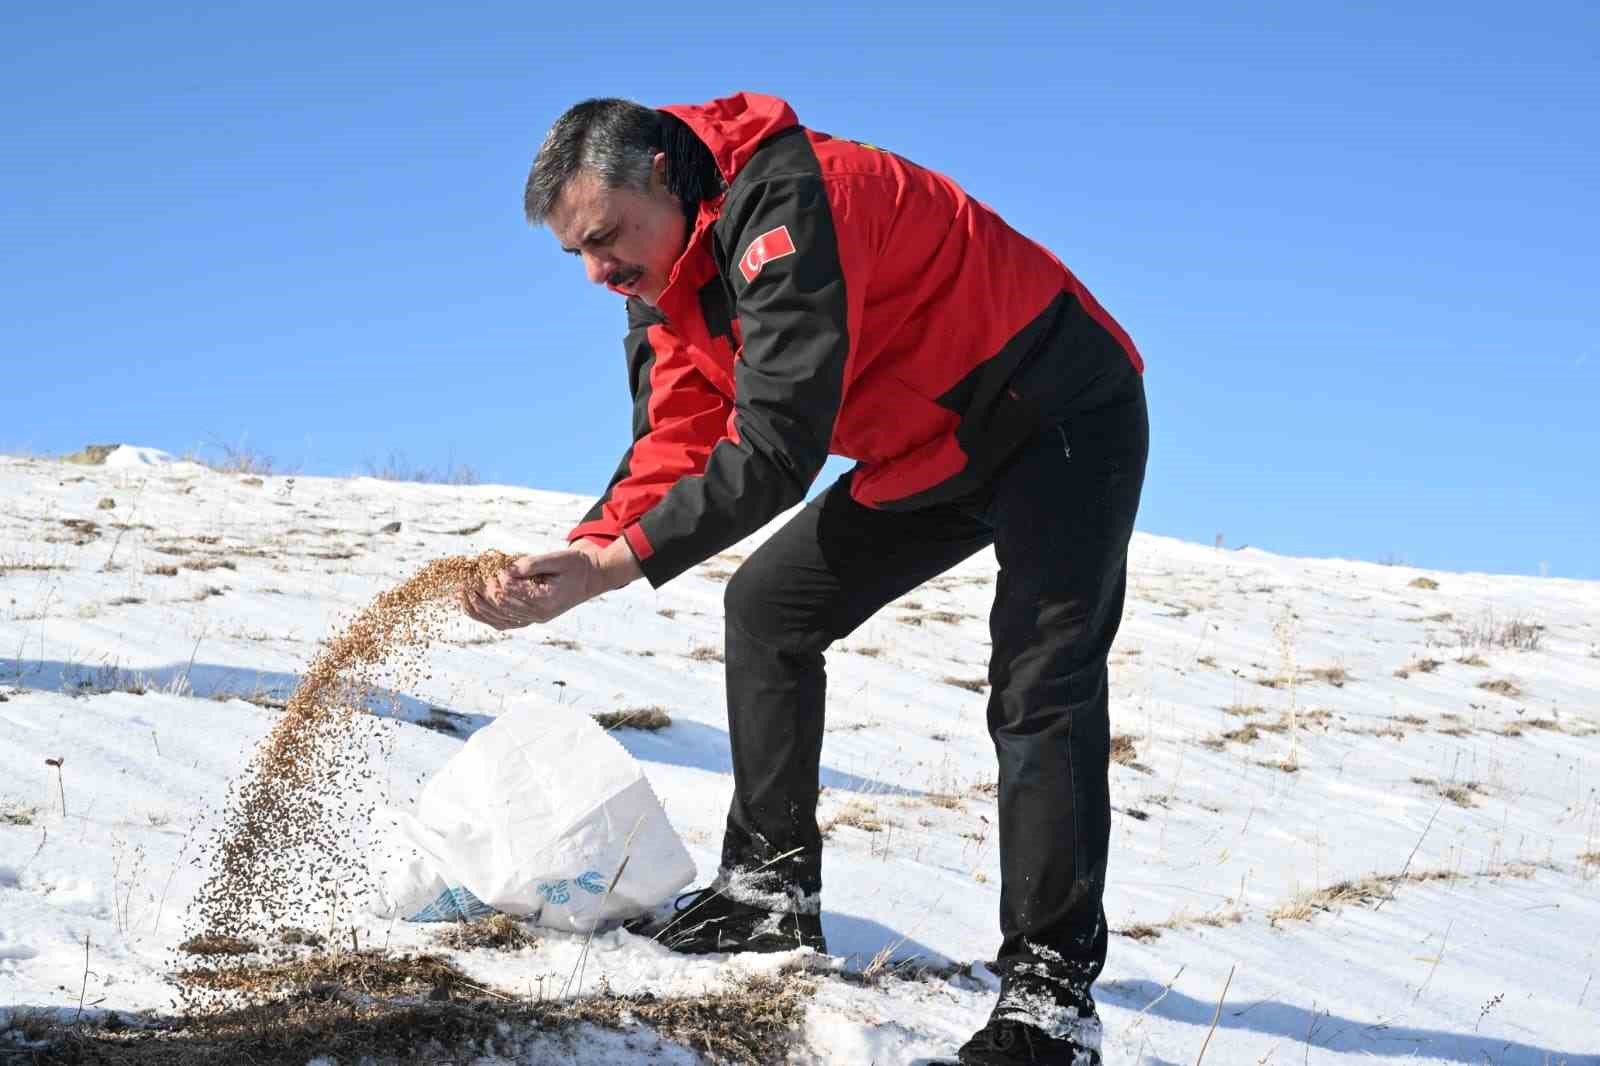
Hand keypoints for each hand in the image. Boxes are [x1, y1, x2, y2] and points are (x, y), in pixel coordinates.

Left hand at [460, 540, 639, 627]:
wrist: (589, 580)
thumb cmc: (574, 566)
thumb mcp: (557, 558)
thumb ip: (531, 564)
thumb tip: (506, 570)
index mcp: (545, 600)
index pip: (511, 593)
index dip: (495, 580)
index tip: (488, 569)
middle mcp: (538, 615)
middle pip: (500, 606)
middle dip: (481, 592)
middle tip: (466, 580)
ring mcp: (533, 619)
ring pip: (497, 619)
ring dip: (476, 606)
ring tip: (461, 593)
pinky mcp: (529, 619)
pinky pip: (502, 623)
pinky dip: (484, 617)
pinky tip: (470, 608)